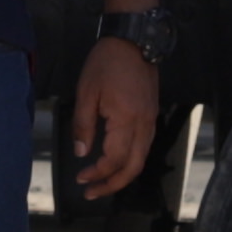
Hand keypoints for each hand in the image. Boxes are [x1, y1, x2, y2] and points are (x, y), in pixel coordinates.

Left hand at [71, 34, 161, 201]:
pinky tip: (117, 162)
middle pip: (133, 167)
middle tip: (92, 193)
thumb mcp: (87, 92)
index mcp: (126, 119)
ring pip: (142, 158)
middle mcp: (144, 124)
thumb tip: (81, 152)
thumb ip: (83, 125)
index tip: (80, 178)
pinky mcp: (151, 114)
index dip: (97, 173)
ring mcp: (150, 120)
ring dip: (123, 174)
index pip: (114, 159)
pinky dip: (131, 160)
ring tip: (102, 182)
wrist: (133, 39)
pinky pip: (144, 146)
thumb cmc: (107, 62)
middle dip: (113, 184)